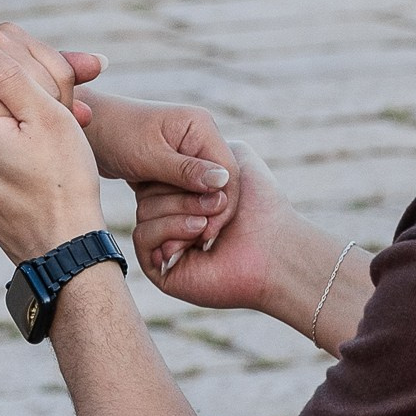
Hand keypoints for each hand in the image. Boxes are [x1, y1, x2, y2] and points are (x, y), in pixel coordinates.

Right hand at [0, 22, 96, 169]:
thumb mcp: (22, 95)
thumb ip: (60, 77)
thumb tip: (102, 62)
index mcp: (11, 35)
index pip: (63, 70)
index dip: (66, 103)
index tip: (60, 127)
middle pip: (48, 83)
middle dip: (50, 116)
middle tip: (44, 142)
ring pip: (26, 97)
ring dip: (28, 126)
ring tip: (23, 146)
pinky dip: (4, 133)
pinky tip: (2, 148)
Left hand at [0, 33, 107, 258]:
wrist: (66, 252)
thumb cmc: (64, 180)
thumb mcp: (45, 115)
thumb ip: (7, 74)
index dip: (32, 90)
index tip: (56, 112)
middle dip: (26, 114)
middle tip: (60, 134)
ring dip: (22, 138)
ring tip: (52, 159)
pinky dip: (15, 164)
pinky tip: (40, 177)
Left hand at [82, 94, 239, 251]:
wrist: (88, 131)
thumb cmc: (116, 135)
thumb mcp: (149, 155)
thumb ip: (185, 170)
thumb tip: (222, 182)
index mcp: (201, 127)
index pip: (228, 172)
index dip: (222, 205)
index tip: (206, 234)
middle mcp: (201, 138)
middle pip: (219, 186)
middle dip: (206, 215)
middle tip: (190, 245)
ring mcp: (190, 153)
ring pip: (204, 195)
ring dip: (191, 217)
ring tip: (174, 244)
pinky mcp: (178, 169)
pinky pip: (187, 195)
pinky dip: (178, 212)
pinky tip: (168, 234)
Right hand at [135, 150, 369, 349]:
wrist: (274, 249)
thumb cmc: (261, 204)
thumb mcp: (235, 159)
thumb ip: (203, 149)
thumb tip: (171, 154)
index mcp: (185, 193)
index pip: (158, 172)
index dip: (175, 168)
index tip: (202, 174)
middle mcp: (172, 216)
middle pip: (147, 191)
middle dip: (180, 192)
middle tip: (214, 203)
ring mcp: (164, 241)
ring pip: (143, 212)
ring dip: (178, 210)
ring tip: (208, 223)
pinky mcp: (160, 267)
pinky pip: (142, 236)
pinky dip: (169, 229)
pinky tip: (197, 235)